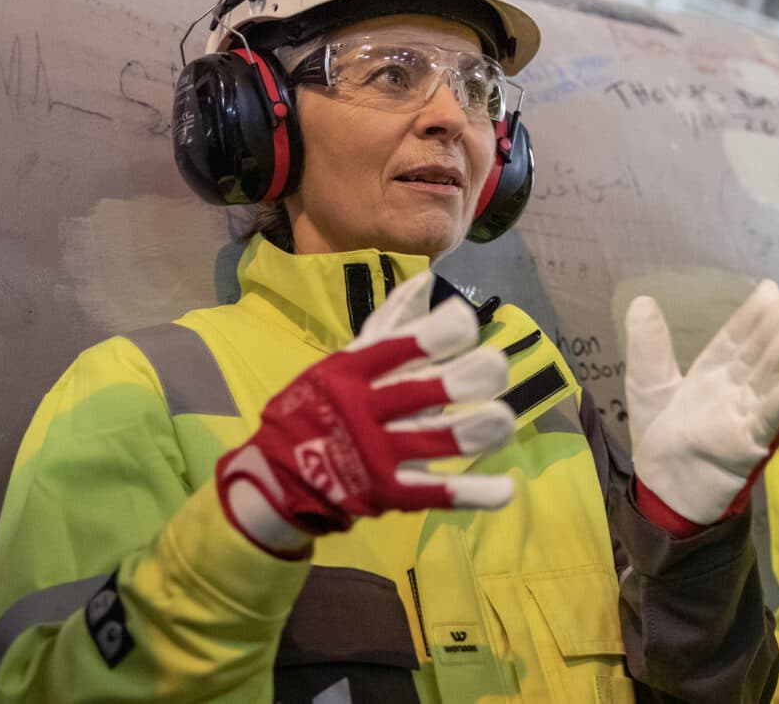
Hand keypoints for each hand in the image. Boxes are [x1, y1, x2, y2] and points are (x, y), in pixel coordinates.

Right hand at [216, 272, 515, 556]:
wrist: (275, 476)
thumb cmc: (321, 405)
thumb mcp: (343, 361)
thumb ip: (390, 326)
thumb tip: (428, 282)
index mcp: (350, 373)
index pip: (394, 348)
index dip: (435, 335)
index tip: (468, 324)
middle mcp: (362, 412)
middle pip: (419, 394)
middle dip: (463, 379)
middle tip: (496, 368)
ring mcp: (374, 456)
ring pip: (431, 442)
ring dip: (473, 431)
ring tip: (503, 420)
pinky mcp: (386, 495)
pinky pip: (432, 494)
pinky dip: (470, 493)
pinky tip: (504, 489)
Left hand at [625, 280, 778, 526]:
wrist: (661, 491)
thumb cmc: (660, 438)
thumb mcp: (648, 386)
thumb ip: (649, 347)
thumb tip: (642, 300)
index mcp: (712, 374)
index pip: (734, 339)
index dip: (751, 315)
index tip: (768, 289)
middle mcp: (734, 391)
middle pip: (755, 355)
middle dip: (772, 329)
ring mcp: (743, 417)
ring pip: (764, 383)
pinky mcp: (745, 446)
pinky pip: (763, 423)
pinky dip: (777, 405)